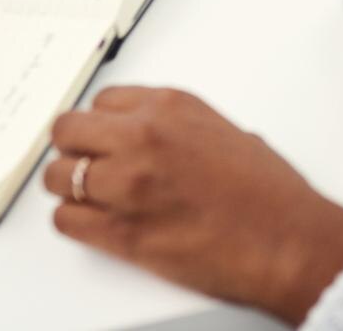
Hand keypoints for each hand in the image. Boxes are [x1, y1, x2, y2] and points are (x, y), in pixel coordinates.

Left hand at [44, 87, 342, 325]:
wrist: (286, 240)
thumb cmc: (269, 193)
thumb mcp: (228, 132)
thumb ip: (181, 128)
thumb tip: (156, 139)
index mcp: (171, 107)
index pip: (101, 101)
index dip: (100, 123)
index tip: (101, 136)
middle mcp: (143, 138)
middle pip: (68, 131)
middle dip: (73, 149)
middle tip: (84, 164)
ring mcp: (127, 185)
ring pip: (57, 177)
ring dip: (69, 187)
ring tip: (91, 198)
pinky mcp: (120, 232)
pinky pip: (65, 220)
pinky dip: (73, 222)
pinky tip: (95, 223)